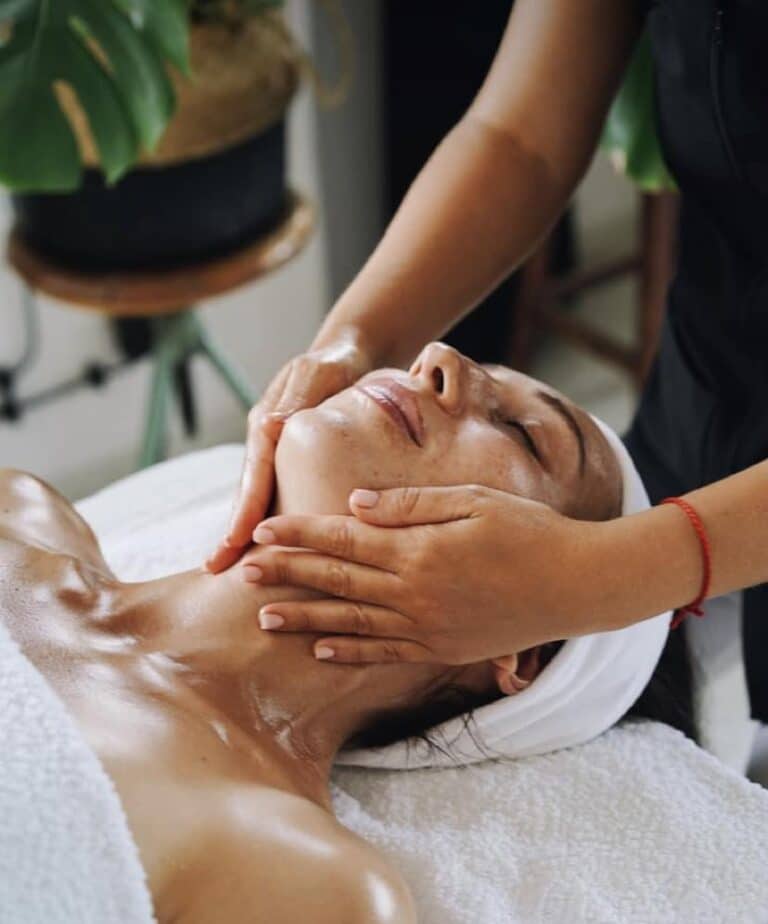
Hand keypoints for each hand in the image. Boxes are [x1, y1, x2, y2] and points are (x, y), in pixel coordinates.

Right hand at [206, 337, 373, 572]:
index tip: (233, 541)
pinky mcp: (291, 460)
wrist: (347, 353)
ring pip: (259, 496)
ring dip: (247, 530)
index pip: (254, 473)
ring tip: (236, 569)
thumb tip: (269, 424)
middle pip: (247, 491)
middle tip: (216, 568)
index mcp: (265, 423)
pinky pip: (278, 492)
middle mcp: (264, 442)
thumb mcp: (318, 372)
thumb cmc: (336, 361)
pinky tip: (274, 548)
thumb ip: (297, 396)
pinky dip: (271, 518)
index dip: (244, 508)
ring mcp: (275, 452)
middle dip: (233, 530)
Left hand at [240, 484, 609, 662]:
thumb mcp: (472, 500)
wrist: (577, 585)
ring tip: (265, 619)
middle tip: (244, 573)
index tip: (262, 530)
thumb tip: (355, 504)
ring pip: (350, 623)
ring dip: (305, 620)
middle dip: (287, 575)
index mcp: (418, 549)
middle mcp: (414, 592)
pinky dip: (349, 653)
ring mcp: (426, 626)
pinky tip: (321, 650)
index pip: (343, 538)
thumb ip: (410, 505)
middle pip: (337, 580)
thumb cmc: (528, 531)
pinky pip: (385, 654)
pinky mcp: (441, 648)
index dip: (300, 533)